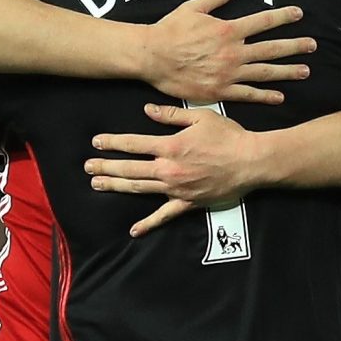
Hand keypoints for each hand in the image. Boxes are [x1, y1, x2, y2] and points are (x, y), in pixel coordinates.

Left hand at [85, 104, 259, 235]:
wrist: (252, 162)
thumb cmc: (229, 136)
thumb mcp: (200, 117)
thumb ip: (171, 115)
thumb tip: (147, 111)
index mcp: (170, 145)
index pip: (133, 143)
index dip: (112, 142)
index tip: (96, 142)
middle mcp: (169, 169)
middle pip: (130, 168)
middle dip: (106, 166)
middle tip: (88, 167)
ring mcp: (176, 189)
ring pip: (140, 188)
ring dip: (117, 186)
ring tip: (98, 185)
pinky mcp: (188, 203)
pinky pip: (165, 216)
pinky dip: (149, 223)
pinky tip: (134, 230)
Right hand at [143, 0, 314, 104]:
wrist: (152, 57)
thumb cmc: (170, 30)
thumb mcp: (193, 8)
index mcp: (229, 30)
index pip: (264, 21)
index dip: (283, 16)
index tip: (299, 14)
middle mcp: (234, 53)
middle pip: (271, 49)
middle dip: (294, 46)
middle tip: (313, 45)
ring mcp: (229, 74)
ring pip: (265, 73)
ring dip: (287, 72)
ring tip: (305, 72)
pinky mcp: (220, 92)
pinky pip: (248, 95)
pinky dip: (265, 96)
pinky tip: (279, 97)